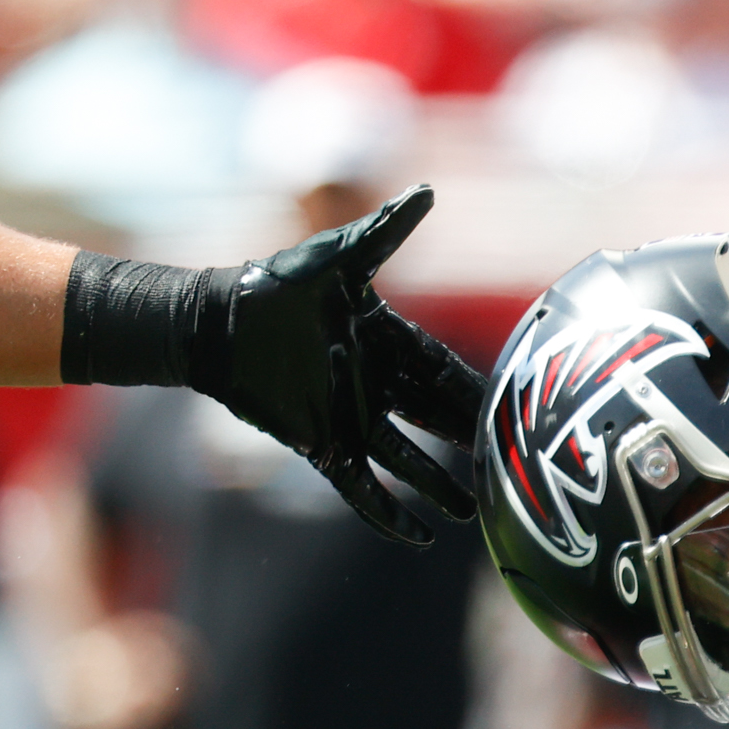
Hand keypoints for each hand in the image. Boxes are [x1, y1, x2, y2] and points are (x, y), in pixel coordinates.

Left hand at [212, 185, 487, 546]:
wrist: (216, 323)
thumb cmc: (275, 284)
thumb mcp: (337, 257)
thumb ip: (386, 232)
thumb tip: (427, 191)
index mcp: (389, 342)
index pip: (446, 374)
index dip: (478, 394)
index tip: (512, 413)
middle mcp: (376, 383)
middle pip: (436, 421)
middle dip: (470, 445)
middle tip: (509, 469)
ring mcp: (350, 417)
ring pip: (406, 461)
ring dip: (437, 487)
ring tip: (468, 512)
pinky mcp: (321, 444)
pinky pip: (361, 487)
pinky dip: (387, 513)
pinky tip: (415, 537)